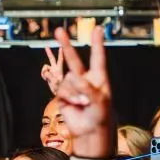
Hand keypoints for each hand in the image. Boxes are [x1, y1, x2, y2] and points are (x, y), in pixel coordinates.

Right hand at [40, 46, 64, 95]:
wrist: (58, 95)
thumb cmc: (60, 90)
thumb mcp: (56, 84)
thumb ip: (50, 77)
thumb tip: (45, 72)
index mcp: (60, 70)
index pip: (60, 60)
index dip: (60, 54)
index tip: (61, 47)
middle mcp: (56, 69)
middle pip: (52, 59)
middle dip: (49, 53)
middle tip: (46, 47)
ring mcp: (52, 72)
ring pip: (45, 67)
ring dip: (44, 72)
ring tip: (49, 79)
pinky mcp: (48, 75)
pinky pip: (43, 72)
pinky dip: (43, 75)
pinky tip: (46, 79)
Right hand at [54, 24, 114, 158]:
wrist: (89, 130)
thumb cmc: (100, 115)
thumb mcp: (100, 101)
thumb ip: (88, 88)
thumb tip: (75, 78)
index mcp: (98, 77)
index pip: (97, 57)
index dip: (97, 43)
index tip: (98, 29)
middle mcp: (84, 78)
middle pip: (74, 59)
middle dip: (65, 45)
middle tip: (59, 31)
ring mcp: (72, 86)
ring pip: (68, 80)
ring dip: (75, 93)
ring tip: (83, 103)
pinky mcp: (63, 94)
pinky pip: (62, 90)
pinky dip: (69, 97)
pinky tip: (75, 104)